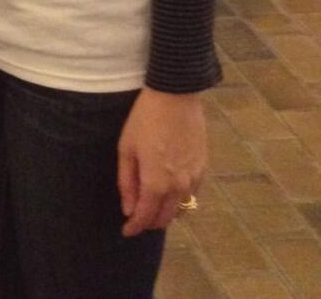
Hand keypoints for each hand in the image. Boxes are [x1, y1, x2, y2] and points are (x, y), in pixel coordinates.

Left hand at [117, 88, 206, 235]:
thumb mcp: (127, 148)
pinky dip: (179, 199)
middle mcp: (178, 187)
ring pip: (181, 209)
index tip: (126, 231)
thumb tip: (128, 209)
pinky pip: (191, 194)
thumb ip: (127, 182)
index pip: (145, 217)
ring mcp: (194, 179)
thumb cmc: (145, 119)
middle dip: (149, 222)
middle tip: (137, 218)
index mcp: (157, 183)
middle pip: (165, 218)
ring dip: (166, 213)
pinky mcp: (203, 168)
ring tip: (152, 206)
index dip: (134, 227)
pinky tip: (169, 191)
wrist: (176, 96)